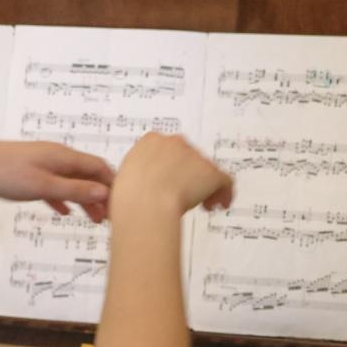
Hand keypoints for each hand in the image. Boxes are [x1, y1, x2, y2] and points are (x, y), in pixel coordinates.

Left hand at [0, 141, 114, 222]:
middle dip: (100, 195)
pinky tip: (64, 212)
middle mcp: (57, 157)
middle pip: (87, 175)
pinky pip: (54, 185)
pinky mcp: (30, 172)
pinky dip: (63, 198)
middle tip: (110, 217)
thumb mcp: (44, 186)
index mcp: (64, 157)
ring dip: (84, 199)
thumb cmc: (7, 174)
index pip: (98, 167)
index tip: (122, 204)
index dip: (113, 184)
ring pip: (71, 182)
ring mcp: (43, 163)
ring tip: (92, 219)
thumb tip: (104, 193)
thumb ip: (74, 191)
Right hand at [111, 133, 232, 217]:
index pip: (167, 151)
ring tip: (202, 205)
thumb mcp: (122, 178)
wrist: (145, 201)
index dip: (171, 168)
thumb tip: (132, 182)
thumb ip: (135, 175)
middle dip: (189, 176)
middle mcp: (175, 143)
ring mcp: (194, 156)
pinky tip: (218, 205)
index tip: (168, 183)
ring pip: (206, 170)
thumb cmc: (129, 196)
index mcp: (151, 141)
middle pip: (189, 158)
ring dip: (205, 186)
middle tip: (185, 196)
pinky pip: (224, 181)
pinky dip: (224, 193)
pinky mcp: (210, 172)